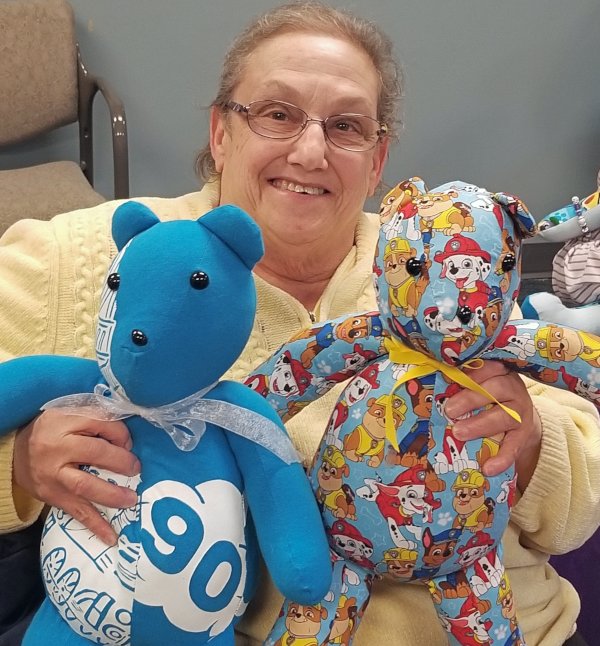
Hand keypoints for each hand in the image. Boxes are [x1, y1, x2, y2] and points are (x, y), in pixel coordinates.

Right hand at [13, 409, 139, 544]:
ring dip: (112, 494)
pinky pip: (76, 512)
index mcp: (64, 422)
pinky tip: (112, 537)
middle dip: (121, 461)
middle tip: (137, 469)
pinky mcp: (52, 496)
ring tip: (131, 499)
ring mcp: (53, 475)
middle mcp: (57, 449)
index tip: (129, 443)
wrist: (16, 454)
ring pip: (85, 485)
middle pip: (95, 453)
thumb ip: (98, 420)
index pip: (100, 423)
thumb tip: (127, 441)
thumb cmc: (52, 432)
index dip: (120, 434)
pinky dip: (95, 525)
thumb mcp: (71, 415)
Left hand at [444, 360, 541, 490]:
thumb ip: (459, 385)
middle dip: (470, 399)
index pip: (489, 367)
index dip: (472, 373)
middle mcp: (513, 388)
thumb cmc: (486, 398)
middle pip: (496, 389)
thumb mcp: (477, 386)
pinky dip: (502, 458)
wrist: (517, 419)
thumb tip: (428, 387)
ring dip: (480, 426)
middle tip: (449, 411)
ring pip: (505, 417)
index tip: (453, 380)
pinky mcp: (525, 434)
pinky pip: (514, 446)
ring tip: (458, 433)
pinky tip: (488, 468)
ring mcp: (521, 411)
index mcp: (499, 372)